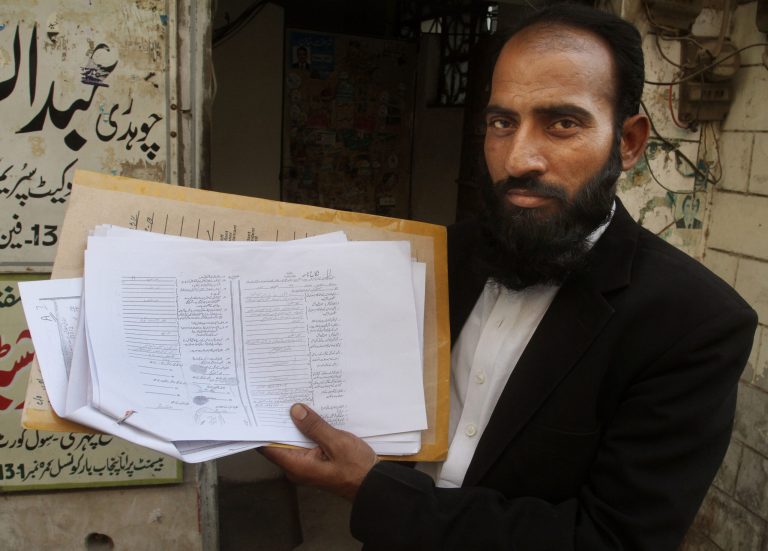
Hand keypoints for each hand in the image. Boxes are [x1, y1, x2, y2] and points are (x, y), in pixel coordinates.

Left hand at [259, 403, 378, 500]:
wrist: (374, 485)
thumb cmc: (357, 468)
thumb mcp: (337, 443)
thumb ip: (315, 426)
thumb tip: (295, 410)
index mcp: (297, 465)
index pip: (268, 446)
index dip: (263, 427)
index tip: (261, 408)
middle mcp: (297, 467)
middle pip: (280, 441)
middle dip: (280, 421)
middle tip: (280, 397)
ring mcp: (307, 465)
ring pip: (294, 441)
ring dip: (295, 424)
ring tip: (295, 401)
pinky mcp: (317, 461)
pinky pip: (306, 443)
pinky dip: (307, 431)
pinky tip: (312, 416)